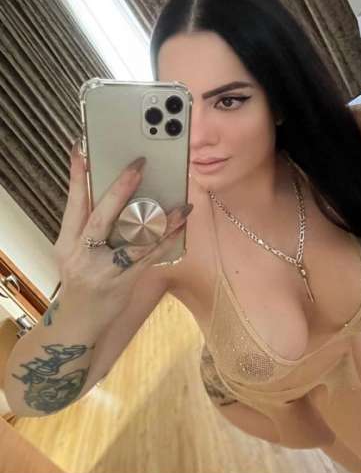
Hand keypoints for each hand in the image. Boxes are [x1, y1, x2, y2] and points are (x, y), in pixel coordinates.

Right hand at [53, 140, 192, 320]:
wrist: (78, 323)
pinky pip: (149, 257)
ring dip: (159, 219)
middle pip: (100, 217)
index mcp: (67, 241)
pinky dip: (167, 239)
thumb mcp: (71, 251)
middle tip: (137, 166)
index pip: (72, 203)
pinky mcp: (124, 283)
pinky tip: (181, 224)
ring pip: (133, 240)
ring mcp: (104, 270)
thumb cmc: (79, 279)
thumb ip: (87, 224)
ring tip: (179, 203)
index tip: (82, 150)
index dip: (76, 176)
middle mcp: (82, 254)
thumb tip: (114, 191)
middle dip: (120, 190)